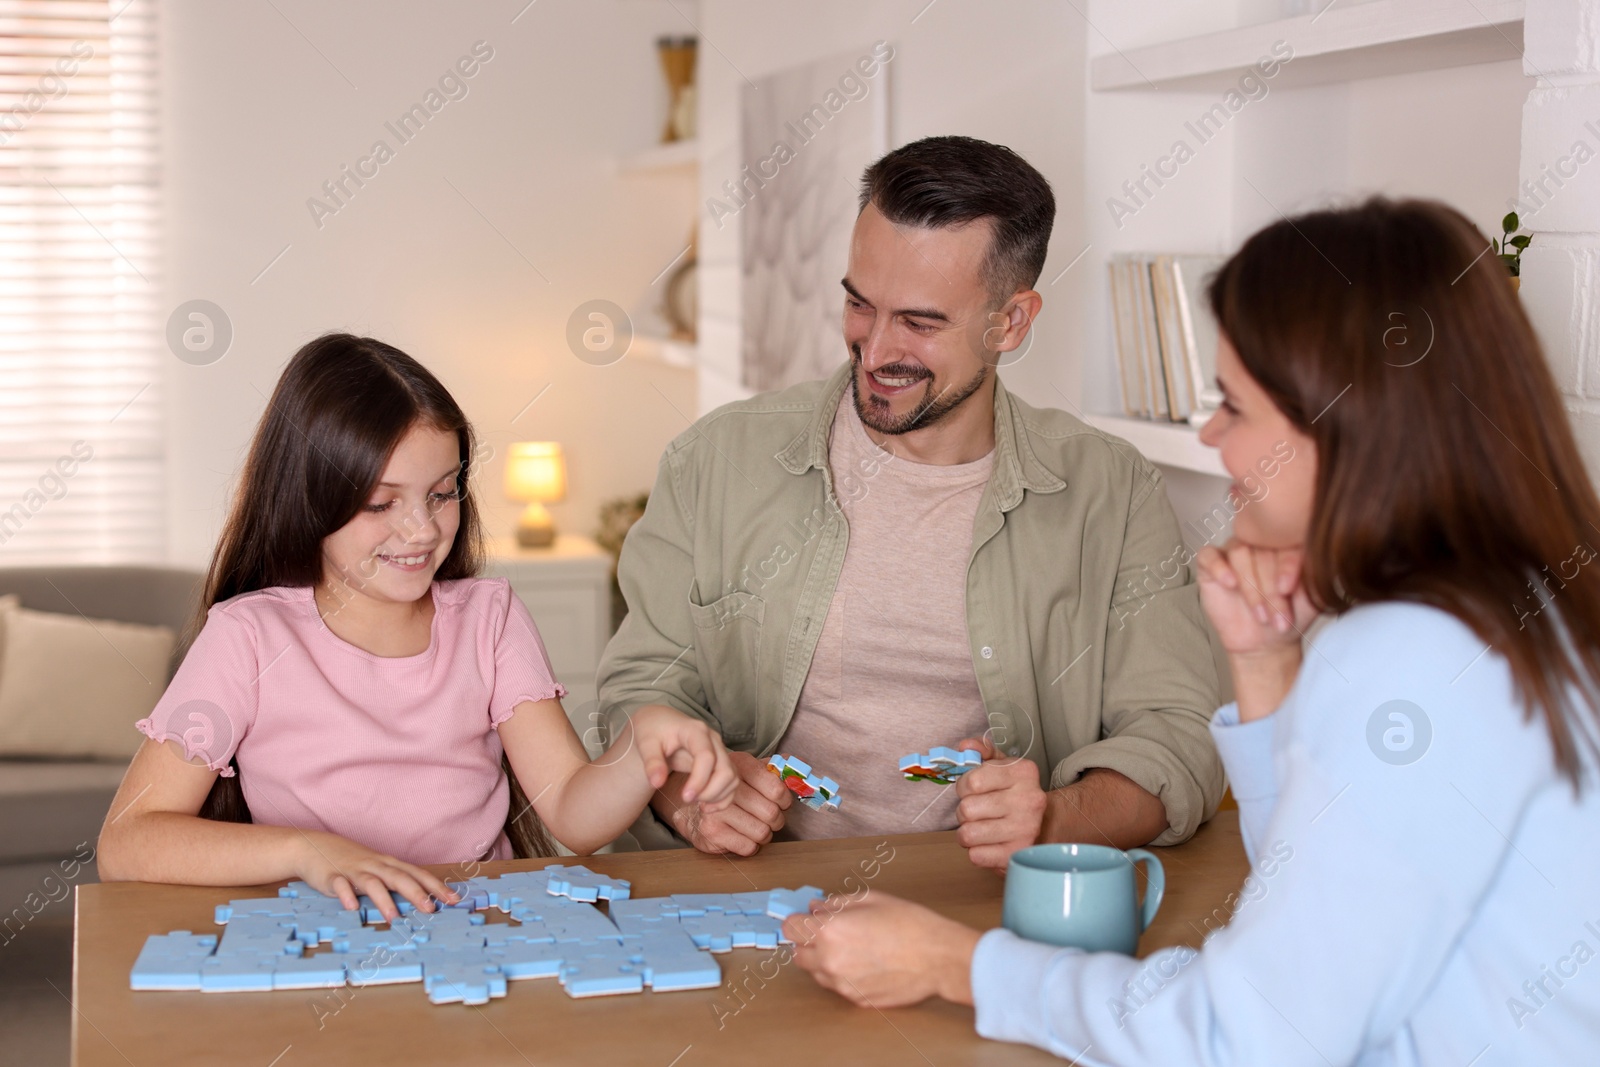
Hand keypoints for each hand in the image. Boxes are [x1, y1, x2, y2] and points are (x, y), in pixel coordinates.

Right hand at [293, 830, 457, 921]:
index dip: (436, 886)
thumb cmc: (351, 862)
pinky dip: (346, 895)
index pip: (417, 874)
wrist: (313, 846)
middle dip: (417, 893)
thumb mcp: (376, 869)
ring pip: (371, 883)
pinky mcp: (331, 877)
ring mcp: (353, 870)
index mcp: (388, 864)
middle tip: (432, 909)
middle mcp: (374, 865)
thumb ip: (395, 882)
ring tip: (394, 917)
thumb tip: (422, 900)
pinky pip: (339, 885)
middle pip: (399, 877)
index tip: (455, 899)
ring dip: (383, 899)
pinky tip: (351, 907)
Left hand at [627, 705, 737, 809]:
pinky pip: (731, 783)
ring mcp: (720, 750)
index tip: (684, 797)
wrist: (661, 723)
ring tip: (695, 803)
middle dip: (709, 792)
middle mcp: (713, 740)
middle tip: (687, 799)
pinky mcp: (721, 762)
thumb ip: (652, 763)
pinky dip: (723, 798)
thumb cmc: (653, 731)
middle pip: (725, 770)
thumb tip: (657, 783)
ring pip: (731, 778)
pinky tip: (705, 806)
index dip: (699, 780)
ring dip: (717, 796)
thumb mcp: (646, 743)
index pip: (707, 757)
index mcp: (695, 731)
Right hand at [654, 750, 790, 855]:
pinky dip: (751, 845)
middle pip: (771, 813)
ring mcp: (717, 810)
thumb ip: (774, 768)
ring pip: (761, 832)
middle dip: (776, 820)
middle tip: (770, 818)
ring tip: (756, 826)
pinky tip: (743, 836)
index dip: (785, 800)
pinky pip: (748, 847)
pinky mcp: (711, 832)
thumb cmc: (729, 790)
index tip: (781, 802)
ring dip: (764, 834)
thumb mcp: (750, 771)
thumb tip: (797, 765)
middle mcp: (727, 787)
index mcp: (740, 766)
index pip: (776, 789)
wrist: (691, 806)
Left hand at [784, 892, 979, 1007]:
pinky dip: (842, 975)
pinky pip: (836, 986)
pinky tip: (864, 963)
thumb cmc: (910, 925)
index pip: (791, 928)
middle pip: (797, 953)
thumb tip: (817, 907)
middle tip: (829, 932)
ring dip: (823, 959)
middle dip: (808, 941)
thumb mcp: (870, 899)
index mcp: (830, 931)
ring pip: (816, 972)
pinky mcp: (855, 999)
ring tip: (851, 947)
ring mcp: (842, 984)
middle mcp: (830, 960)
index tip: (805, 918)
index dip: (798, 920)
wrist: (938, 958)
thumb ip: (836, 903)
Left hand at [952, 736, 1046, 870]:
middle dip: (964, 811)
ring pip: (967, 834)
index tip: (972, 790)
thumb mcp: (1003, 765)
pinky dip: (976, 851)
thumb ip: (982, 751)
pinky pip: (976, 856)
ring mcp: (1025, 830)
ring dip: (967, 832)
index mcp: (1023, 772)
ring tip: (981, 827)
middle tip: (977, 811)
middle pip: (966, 809)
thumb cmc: (1015, 793)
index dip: (964, 787)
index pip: (972, 781)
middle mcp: (1028, 800)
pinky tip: (989, 843)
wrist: (1046, 824)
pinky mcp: (1017, 854)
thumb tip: (964, 746)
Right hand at [1196, 539, 1316, 721]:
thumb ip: (1316, 571)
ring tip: (1260, 614)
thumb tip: (1322, 550)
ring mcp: (1234, 550)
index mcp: (1286, 543)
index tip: (1289, 589)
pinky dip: (1219, 568)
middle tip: (1277, 615)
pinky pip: (1209, 555)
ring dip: (1250, 586)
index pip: (1286, 540)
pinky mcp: (1211, 563)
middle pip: (1262, 549)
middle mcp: (1260, 542)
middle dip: (1269, 587)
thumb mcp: (1312, 596)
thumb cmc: (1289, 616)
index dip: (1288, 564)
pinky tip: (1230, 584)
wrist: (1265, 642)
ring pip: (1239, 552)